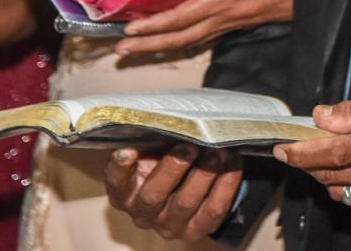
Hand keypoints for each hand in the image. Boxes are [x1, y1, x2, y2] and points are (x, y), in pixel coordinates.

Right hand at [105, 144, 242, 240]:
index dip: (120, 168)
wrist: (189, 185)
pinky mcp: (196, 230)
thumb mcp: (154, 149)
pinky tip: (233, 162)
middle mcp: (143, 213)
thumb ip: (154, 139)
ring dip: (205, 173)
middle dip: (174, 168)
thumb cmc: (167, 160)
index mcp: (125, 191)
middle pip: (153, 195)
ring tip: (219, 150)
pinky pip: (214, 209)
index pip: (117, 182)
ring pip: (186, 202)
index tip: (129, 150)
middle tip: (191, 146)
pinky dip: (226, 184)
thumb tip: (168, 119)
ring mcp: (169, 225)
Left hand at [118, 0, 292, 54]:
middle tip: (121, 48)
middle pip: (179, 36)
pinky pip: (200, 36)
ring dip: (161, 45)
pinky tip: (171, 39)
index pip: (183, 15)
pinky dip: (180, 40)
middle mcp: (223, 16)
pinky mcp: (234, 23)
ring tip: (137, 48)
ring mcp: (228, 22)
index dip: (155, 24)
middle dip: (149, 43)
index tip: (131, 28)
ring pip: (188, 40)